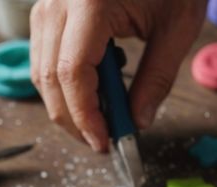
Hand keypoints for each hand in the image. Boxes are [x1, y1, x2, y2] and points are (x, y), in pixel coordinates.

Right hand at [29, 0, 205, 151]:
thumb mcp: (177, 28)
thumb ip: (156, 78)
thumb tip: (138, 123)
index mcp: (90, 3)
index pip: (72, 72)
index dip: (84, 115)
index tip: (104, 142)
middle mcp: (59, 1)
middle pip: (48, 76)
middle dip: (72, 118)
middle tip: (102, 141)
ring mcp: (47, 3)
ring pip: (40, 69)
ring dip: (66, 103)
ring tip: (101, 120)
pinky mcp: (48, 7)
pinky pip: (44, 54)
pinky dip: (64, 81)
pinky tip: (97, 89)